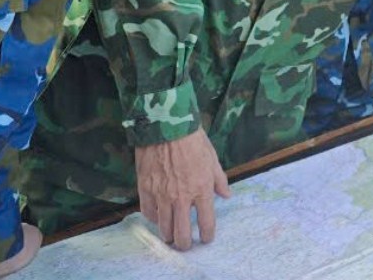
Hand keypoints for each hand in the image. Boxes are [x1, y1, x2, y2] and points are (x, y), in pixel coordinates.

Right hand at [135, 128, 230, 249]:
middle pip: (182, 232)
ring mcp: (161, 195)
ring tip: (171, 236)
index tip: (206, 238)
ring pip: (163, 227)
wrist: (167, 127)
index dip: (207, 234)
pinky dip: (154, 219)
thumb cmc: (193, 140)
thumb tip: (226, 195)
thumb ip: (219, 180)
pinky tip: (158, 218)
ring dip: (168, 234)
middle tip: (186, 244)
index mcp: (201, 189)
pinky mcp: (145, 189)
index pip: (206, 222)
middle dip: (185, 243)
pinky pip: (148, 212)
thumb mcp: (212, 159)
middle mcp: (181, 197)